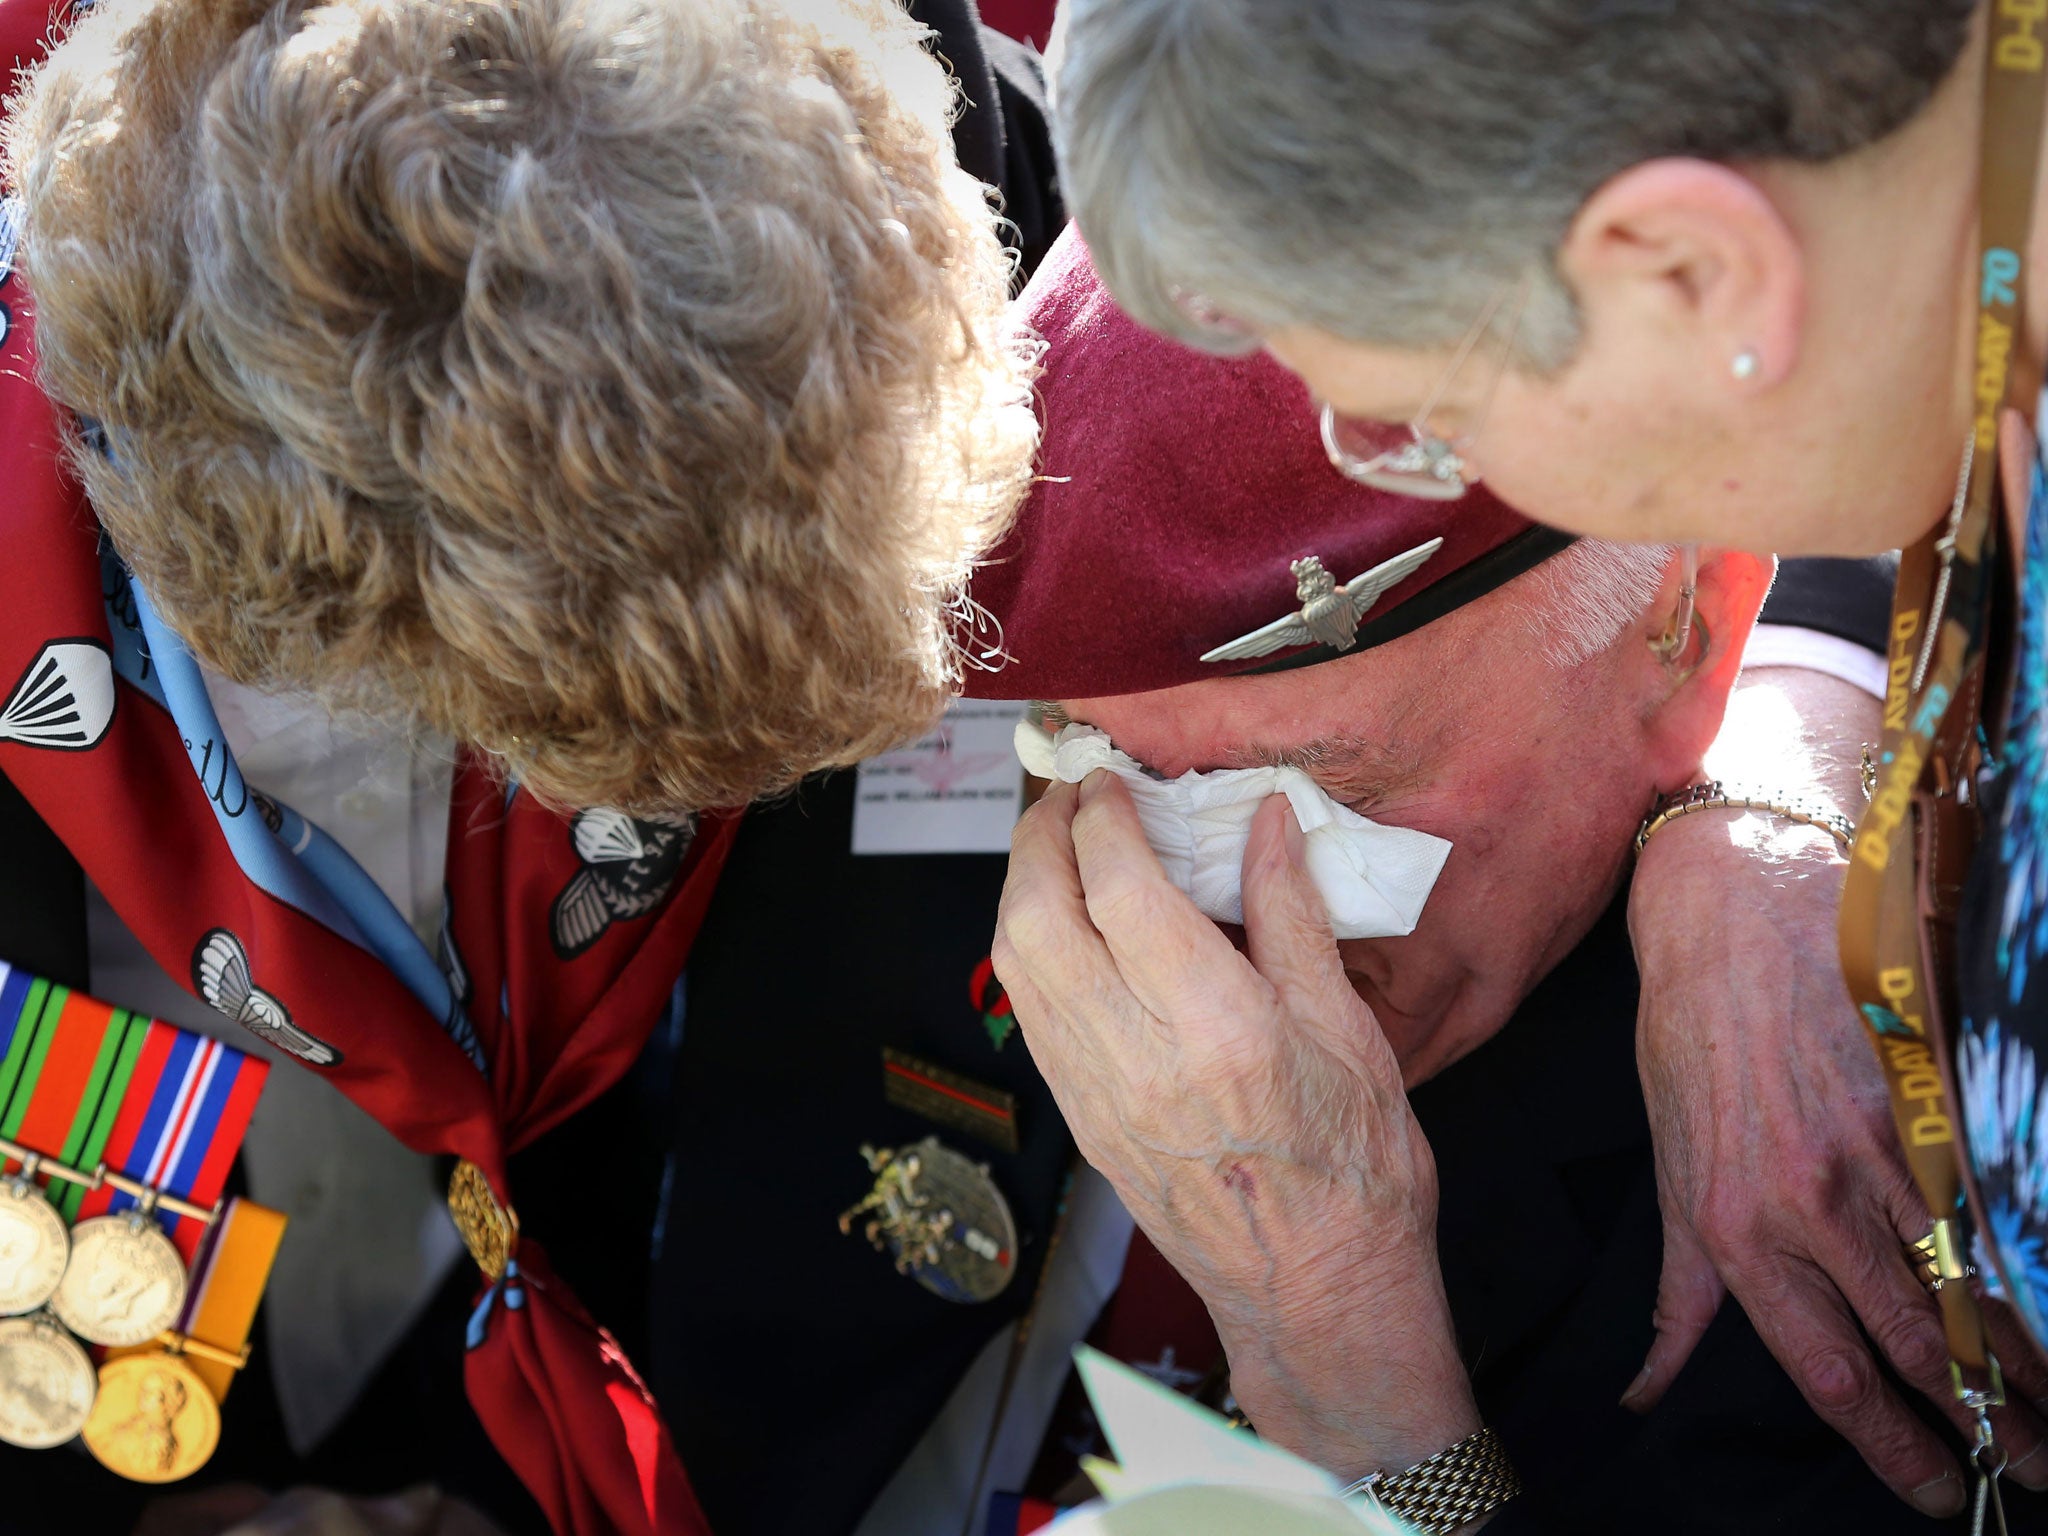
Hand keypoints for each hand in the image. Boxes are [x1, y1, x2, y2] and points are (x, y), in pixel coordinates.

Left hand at [992, 772, 1477, 1474]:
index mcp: (1215, 1027)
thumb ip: (1292, 916)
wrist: (1320, 1296)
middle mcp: (1138, 1060)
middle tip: (1065, 797)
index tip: (1107, 778)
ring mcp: (1096, 1098)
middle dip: (1037, 840)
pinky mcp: (1083, 1126)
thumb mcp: (1348, 1031)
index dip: (1100, 817)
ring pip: (1016, 968)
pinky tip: (1064, 926)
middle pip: (1036, 919)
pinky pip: (1031, 1017)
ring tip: (1057, 848)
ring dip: (1020, 891)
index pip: (1118, 888)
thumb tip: (1267, 821)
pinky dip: (1029, 951)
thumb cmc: (1355, 1173)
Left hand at [1628, 668, 2047, 1514]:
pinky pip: (1996, 1193)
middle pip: (1918, 1342)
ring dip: (2031, 1355)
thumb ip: (1676, 1293)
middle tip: (2038, 1478)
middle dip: (1989, 1425)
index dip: (1890, 1446)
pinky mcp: (1928, 1092)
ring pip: (1972, 1276)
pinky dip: (2034, 1253)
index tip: (1939, 1494)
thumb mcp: (1666, 1168)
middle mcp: (1811, 1199)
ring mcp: (1879, 1145)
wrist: (1729, 910)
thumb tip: (1645, 1388)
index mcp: (1736, 1227)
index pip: (1826, 1371)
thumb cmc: (1690, 1039)